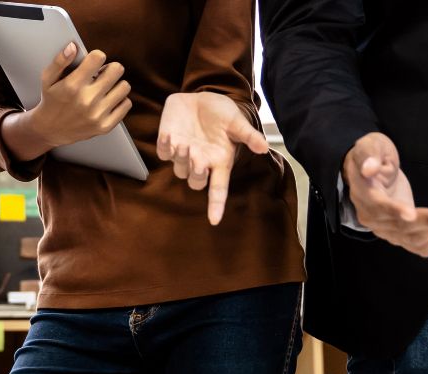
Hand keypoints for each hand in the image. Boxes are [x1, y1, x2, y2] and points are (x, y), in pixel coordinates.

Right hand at [23, 43, 132, 149]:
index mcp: (72, 85)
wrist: (50, 130)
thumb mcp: (48, 79)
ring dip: (116, 84)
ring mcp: (97, 114)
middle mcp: (86, 100)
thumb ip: (60, 61)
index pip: (98, 57)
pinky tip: (108, 100)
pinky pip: (126, 104)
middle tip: (101, 75)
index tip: (92, 63)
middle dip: (109, 69)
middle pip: (117, 69)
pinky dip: (120, 100)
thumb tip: (73, 46)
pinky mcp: (105, 126)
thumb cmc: (51, 100)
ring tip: (105, 88)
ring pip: (124, 86)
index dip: (96, 57)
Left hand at [157, 93, 269, 225]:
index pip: (218, 190)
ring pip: (179, 170)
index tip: (214, 220)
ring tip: (185, 143)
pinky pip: (163, 153)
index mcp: (219, 161)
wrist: (201, 98)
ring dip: (181, 159)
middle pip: (196, 183)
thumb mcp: (236, 121)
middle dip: (197, 174)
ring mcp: (183, 154)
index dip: (216, 205)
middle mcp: (201, 162)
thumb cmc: (221, 113)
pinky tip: (169, 136)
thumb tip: (264, 148)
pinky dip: (165, 147)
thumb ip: (248, 135)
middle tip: (199, 159)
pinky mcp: (167, 144)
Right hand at [343, 133, 427, 257]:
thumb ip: (368, 155)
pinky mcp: (399, 234)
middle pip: (402, 227)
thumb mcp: (369, 146)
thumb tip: (369, 168)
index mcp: (364, 195)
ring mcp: (386, 229)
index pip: (379, 207)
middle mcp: (372, 218)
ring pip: (413, 239)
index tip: (411, 214)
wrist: (371, 173)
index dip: (395, 211)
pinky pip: (418, 246)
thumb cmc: (373, 157)